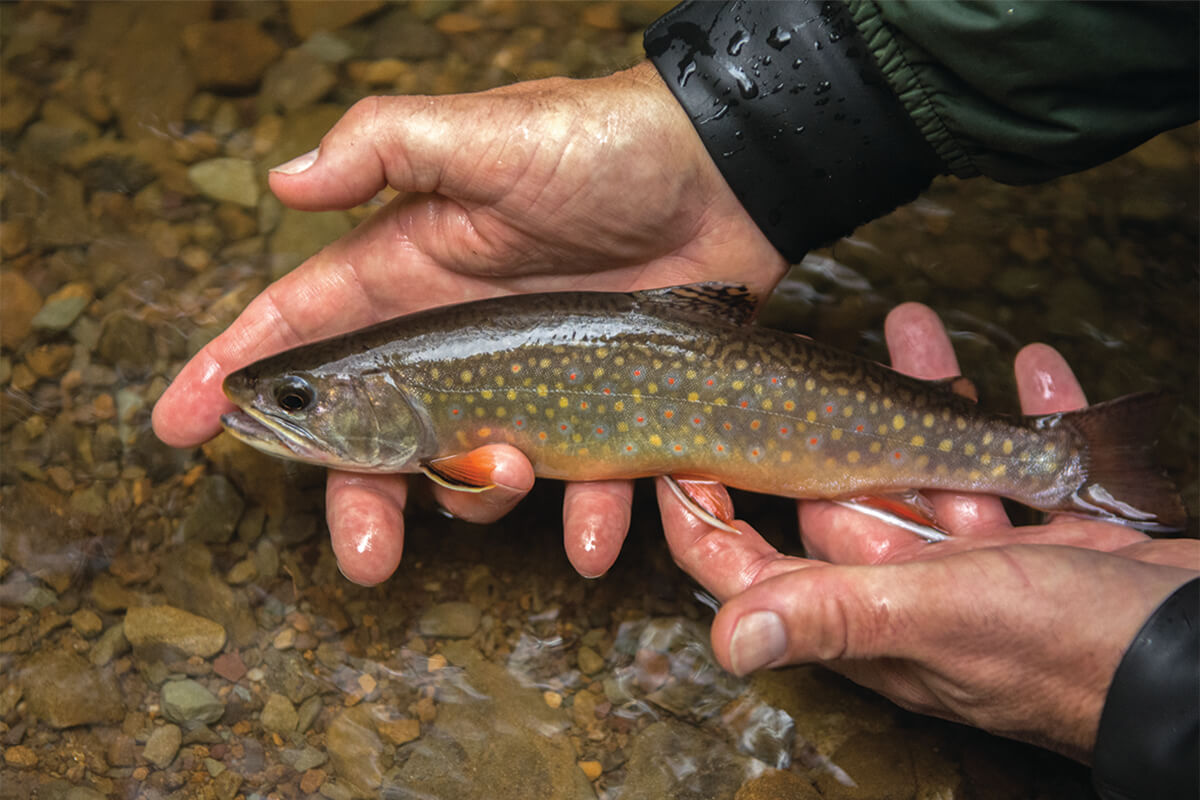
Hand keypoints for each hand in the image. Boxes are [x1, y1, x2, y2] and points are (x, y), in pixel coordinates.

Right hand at [151, 62, 787, 583]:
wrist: (725, 173)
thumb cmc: (602, 142)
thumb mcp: (485, 133)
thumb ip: (384, 148)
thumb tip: (282, 178)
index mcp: (411, 269)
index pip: (301, 327)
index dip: (237, 373)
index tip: (181, 425)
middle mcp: (456, 335)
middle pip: (379, 434)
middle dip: (359, 498)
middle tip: (363, 558)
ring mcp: (526, 377)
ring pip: (472, 468)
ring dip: (481, 500)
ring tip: (515, 481)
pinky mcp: (597, 404)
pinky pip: (581, 480)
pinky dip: (585, 517)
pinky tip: (594, 537)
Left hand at [657, 302, 1198, 760]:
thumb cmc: (1070, 648)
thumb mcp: (938, 615)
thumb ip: (834, 615)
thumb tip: (726, 645)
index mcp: (867, 609)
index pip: (755, 567)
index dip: (706, 517)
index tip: (676, 454)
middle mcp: (913, 585)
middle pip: (844, 494)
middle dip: (825, 424)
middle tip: (810, 350)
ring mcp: (983, 561)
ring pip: (934, 463)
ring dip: (928, 397)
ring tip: (919, 325)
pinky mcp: (1054, 538)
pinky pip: (1025, 462)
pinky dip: (1025, 414)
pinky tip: (1033, 369)